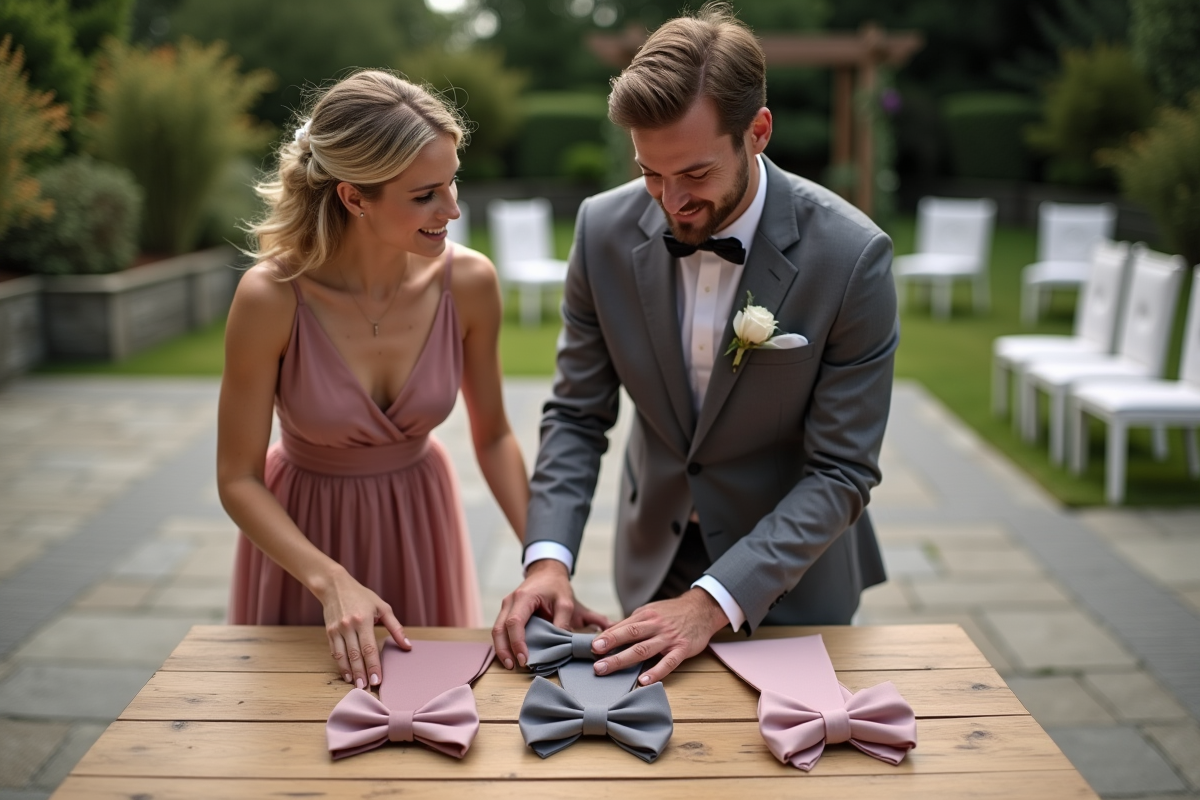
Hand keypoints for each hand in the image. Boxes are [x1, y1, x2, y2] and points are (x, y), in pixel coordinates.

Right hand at [317, 569, 408, 688]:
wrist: (335, 586)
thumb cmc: (362, 596)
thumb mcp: (382, 608)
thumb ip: (396, 628)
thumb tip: (407, 646)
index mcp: (364, 619)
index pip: (370, 648)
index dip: (374, 666)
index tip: (378, 680)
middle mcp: (349, 626)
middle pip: (356, 655)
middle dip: (362, 673)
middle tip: (367, 689)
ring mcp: (337, 629)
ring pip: (343, 656)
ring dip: (350, 673)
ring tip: (357, 685)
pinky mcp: (329, 632)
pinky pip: (334, 652)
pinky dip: (340, 665)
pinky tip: (347, 674)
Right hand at [491, 559, 611, 669]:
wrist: (547, 572)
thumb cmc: (556, 586)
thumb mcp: (566, 602)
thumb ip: (564, 621)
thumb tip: (561, 643)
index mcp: (523, 597)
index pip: (515, 622)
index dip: (517, 642)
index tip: (524, 659)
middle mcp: (510, 602)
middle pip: (499, 629)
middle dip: (504, 650)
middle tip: (512, 667)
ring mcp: (505, 606)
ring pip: (496, 630)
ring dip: (501, 649)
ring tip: (510, 665)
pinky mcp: (506, 612)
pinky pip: (500, 629)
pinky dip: (503, 643)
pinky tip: (510, 655)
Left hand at [590, 588, 728, 684]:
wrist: (702, 608)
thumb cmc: (672, 612)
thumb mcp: (651, 612)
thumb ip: (633, 623)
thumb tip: (609, 633)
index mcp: (645, 615)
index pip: (622, 626)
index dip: (606, 636)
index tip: (590, 646)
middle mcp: (655, 625)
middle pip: (630, 636)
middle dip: (610, 646)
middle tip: (593, 657)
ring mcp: (669, 638)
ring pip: (644, 649)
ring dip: (623, 659)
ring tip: (606, 668)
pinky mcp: (682, 649)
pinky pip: (668, 662)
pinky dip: (656, 671)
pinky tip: (643, 681)